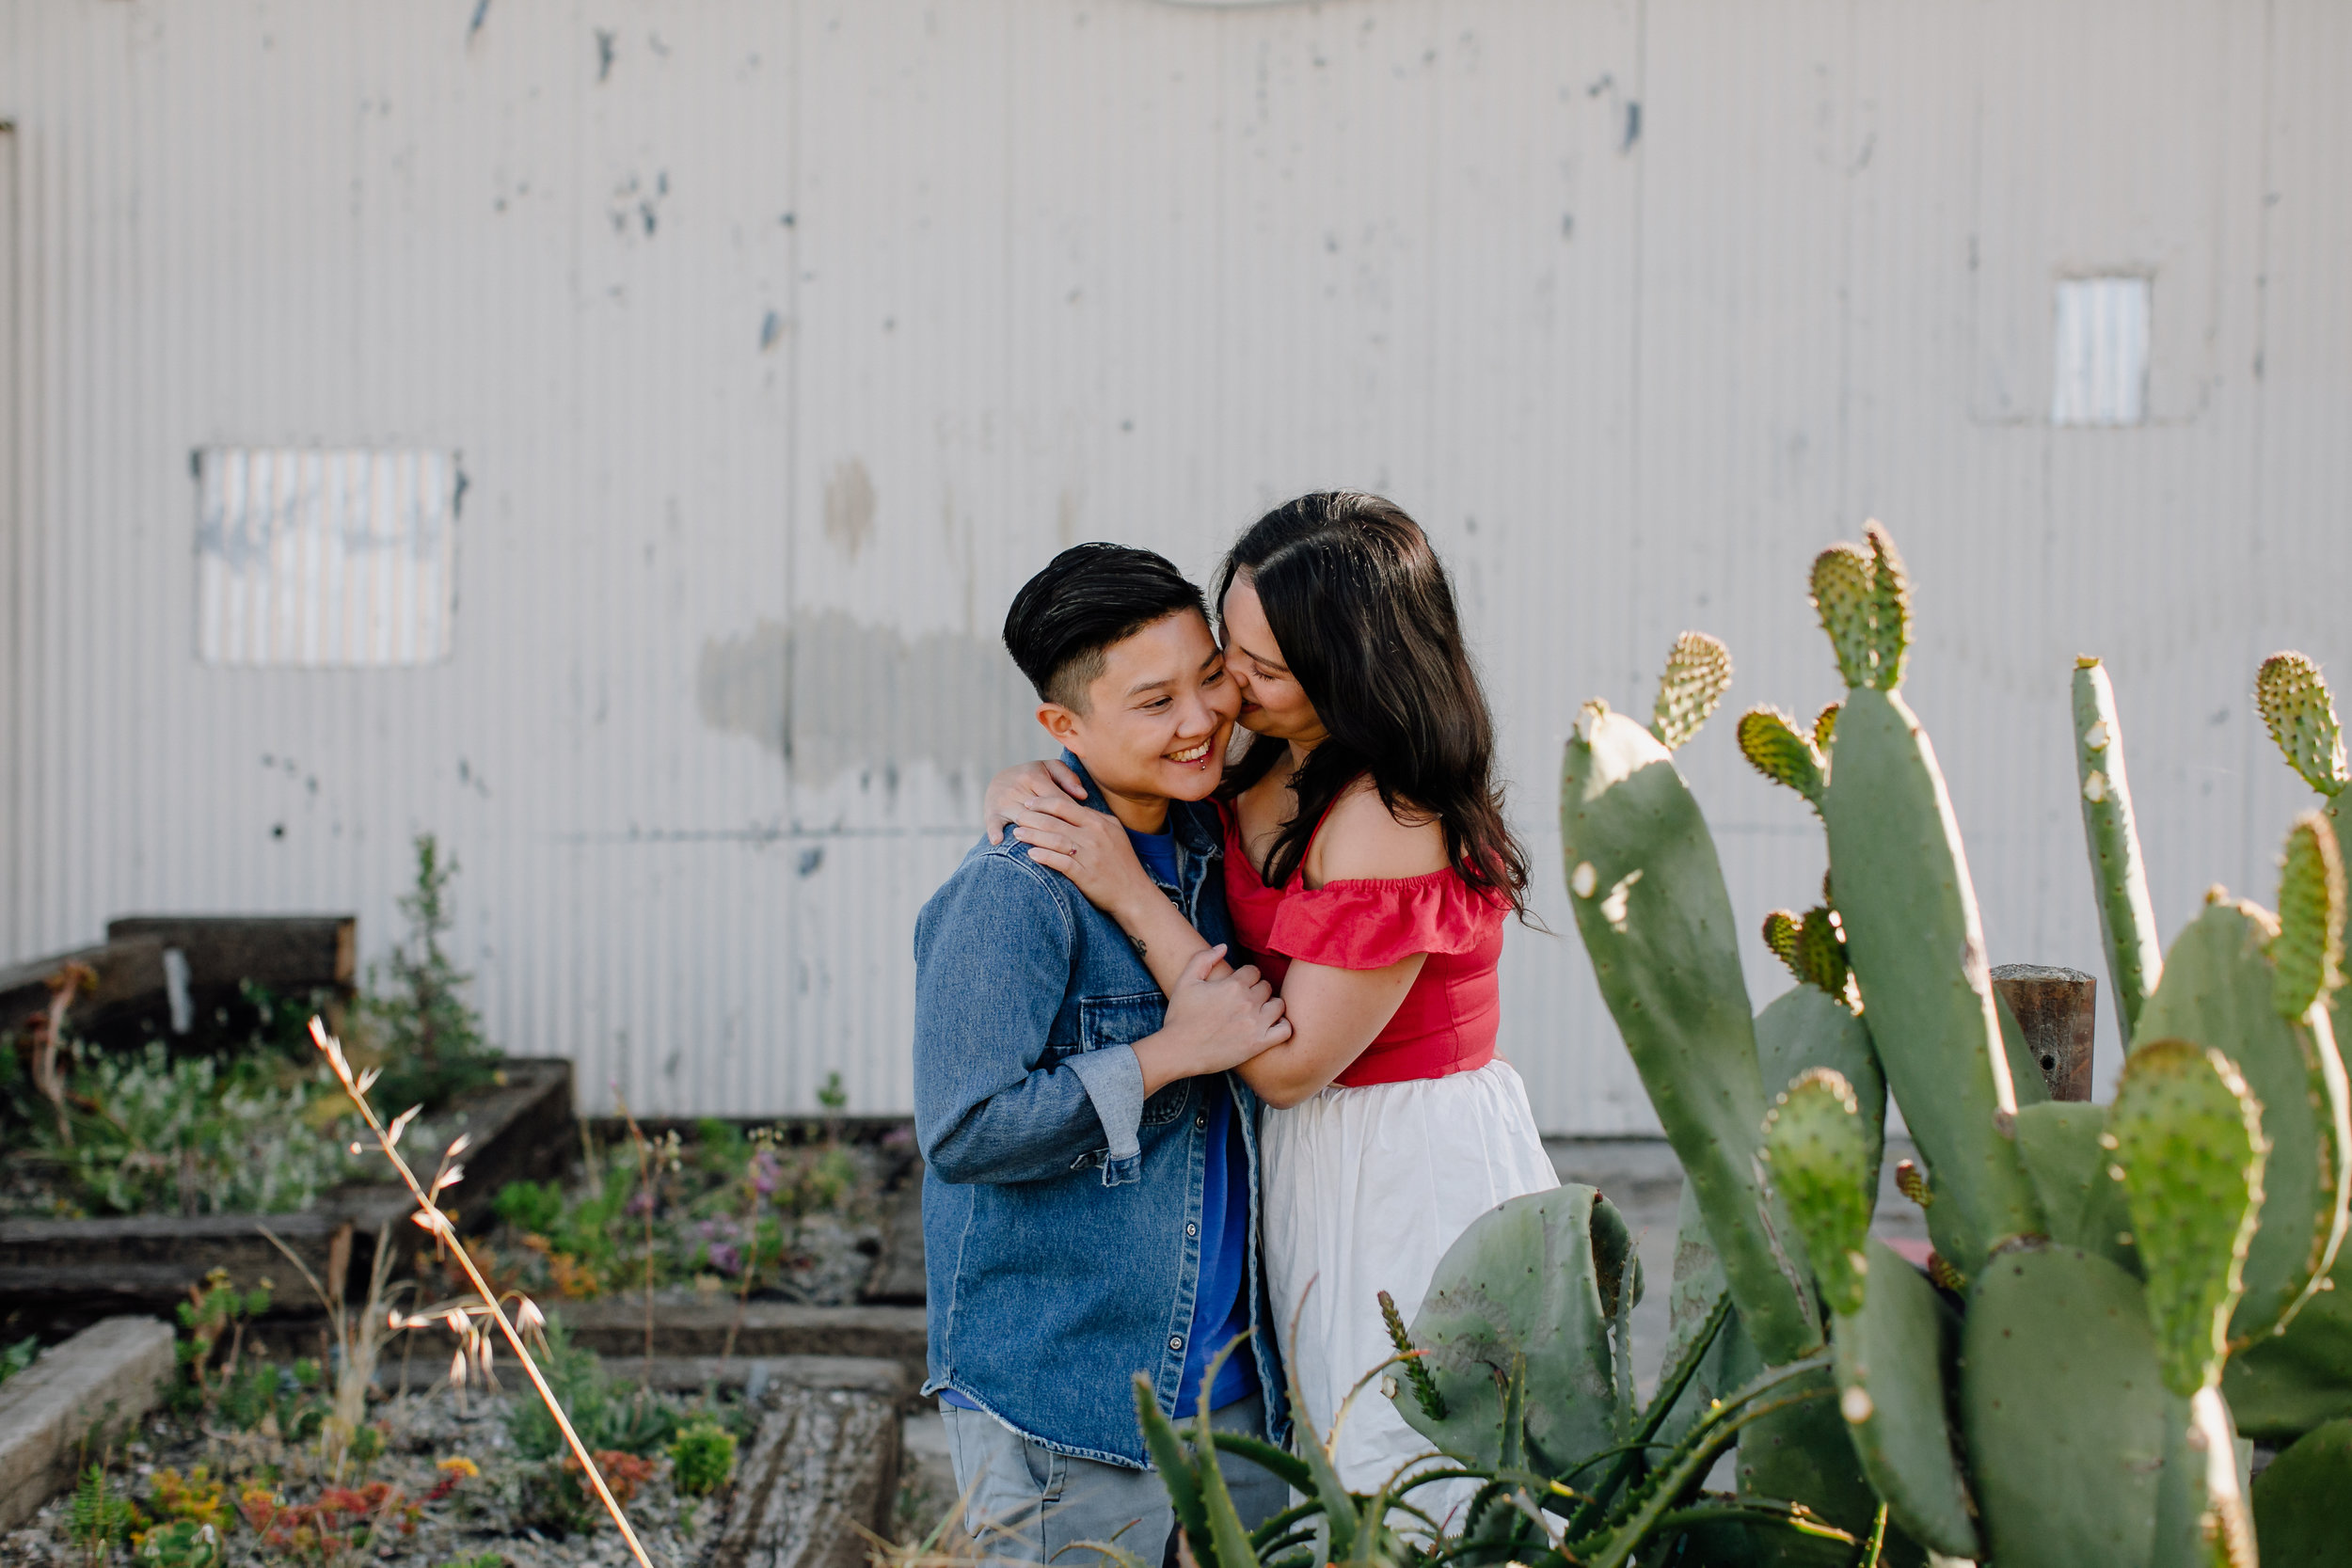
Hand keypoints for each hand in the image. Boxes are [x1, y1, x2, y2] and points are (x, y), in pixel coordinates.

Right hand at [984, 758, 1086, 842]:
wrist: (1002, 780)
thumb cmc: (1035, 777)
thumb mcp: (1052, 769)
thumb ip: (1069, 778)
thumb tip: (1082, 795)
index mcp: (1033, 775)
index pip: (1057, 800)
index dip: (1072, 816)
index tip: (1084, 831)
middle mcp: (1017, 787)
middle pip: (1040, 813)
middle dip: (1058, 830)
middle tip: (1073, 847)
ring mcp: (1002, 801)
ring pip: (1022, 821)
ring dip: (1035, 836)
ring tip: (1052, 851)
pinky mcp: (991, 812)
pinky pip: (993, 823)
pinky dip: (995, 831)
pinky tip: (998, 841)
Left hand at [1011, 792, 1158, 917]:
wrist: (1134, 894)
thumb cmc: (1122, 863)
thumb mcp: (1114, 833)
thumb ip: (1095, 819)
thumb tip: (1074, 807)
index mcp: (1099, 822)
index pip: (1064, 805)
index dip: (1043, 802)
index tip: (1028, 802)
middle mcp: (1094, 835)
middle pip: (1055, 821)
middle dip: (1032, 817)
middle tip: (1016, 816)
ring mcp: (1090, 855)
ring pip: (1055, 840)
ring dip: (1033, 836)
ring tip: (1017, 833)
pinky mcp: (1086, 875)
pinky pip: (1061, 863)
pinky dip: (1044, 857)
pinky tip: (1030, 854)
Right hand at [1136, 944, 1291, 1091]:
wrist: (1178, 1051)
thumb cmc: (1180, 1016)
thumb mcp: (1185, 981)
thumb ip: (1203, 959)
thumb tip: (1223, 946)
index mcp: (1232, 985)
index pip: (1254, 971)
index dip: (1246, 977)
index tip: (1238, 987)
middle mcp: (1247, 1002)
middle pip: (1266, 987)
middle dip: (1257, 991)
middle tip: (1245, 1001)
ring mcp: (1255, 1024)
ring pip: (1279, 1005)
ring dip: (1270, 1006)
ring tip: (1258, 1013)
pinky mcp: (1259, 1044)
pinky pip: (1285, 1030)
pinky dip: (1282, 1026)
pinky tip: (1271, 1026)